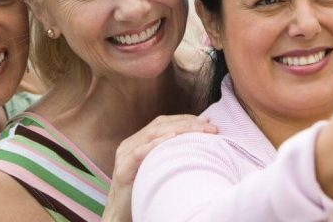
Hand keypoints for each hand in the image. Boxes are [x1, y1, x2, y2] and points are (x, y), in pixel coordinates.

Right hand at [102, 114, 217, 221]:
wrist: (121, 215)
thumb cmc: (145, 192)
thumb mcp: (159, 168)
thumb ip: (171, 154)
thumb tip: (200, 144)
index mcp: (139, 141)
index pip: (164, 123)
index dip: (186, 120)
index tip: (208, 122)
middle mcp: (130, 143)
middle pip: (160, 125)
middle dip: (187, 123)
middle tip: (210, 127)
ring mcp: (125, 154)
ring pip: (152, 134)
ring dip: (179, 129)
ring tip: (198, 130)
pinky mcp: (123, 169)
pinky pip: (139, 152)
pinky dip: (156, 143)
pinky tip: (172, 138)